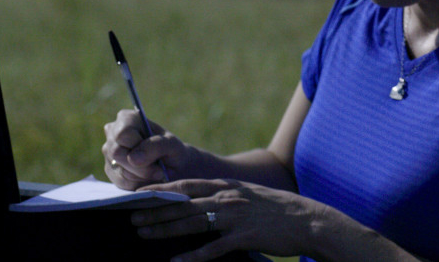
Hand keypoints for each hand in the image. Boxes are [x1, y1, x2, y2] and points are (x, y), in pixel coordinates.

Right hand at [102, 109, 191, 189]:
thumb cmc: (172, 150)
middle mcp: (113, 133)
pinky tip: (147, 178)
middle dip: (141, 167)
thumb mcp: (172, 145)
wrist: (173, 167)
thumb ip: (155, 146)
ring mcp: (108, 152)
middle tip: (159, 170)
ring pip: (119, 169)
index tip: (155, 154)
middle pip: (117, 153)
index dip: (138, 147)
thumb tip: (132, 158)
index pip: (122, 134)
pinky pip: (120, 182)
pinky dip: (137, 184)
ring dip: (142, 176)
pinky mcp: (110, 170)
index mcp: (127, 119)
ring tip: (155, 172)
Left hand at [131, 179, 323, 261]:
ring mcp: (235, 217)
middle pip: (183, 203)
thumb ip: (224, 196)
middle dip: (155, 210)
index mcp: (227, 186)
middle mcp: (227, 198)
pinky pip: (213, 248)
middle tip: (131, 215)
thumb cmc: (276, 210)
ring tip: (143, 233)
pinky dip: (193, 256)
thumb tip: (201, 200)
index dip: (161, 188)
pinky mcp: (244, 237)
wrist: (307, 220)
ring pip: (192, 222)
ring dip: (165, 229)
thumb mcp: (248, 195)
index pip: (186, 184)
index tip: (138, 192)